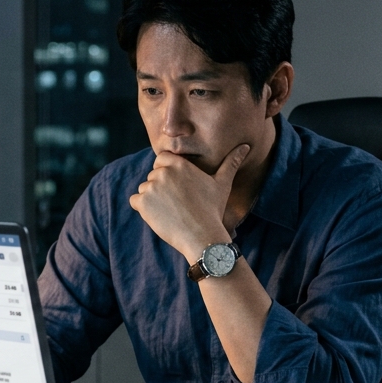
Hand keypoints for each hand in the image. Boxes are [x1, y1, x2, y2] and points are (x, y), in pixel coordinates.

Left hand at [129, 143, 249, 259]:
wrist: (202, 236)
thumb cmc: (213, 209)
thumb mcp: (223, 183)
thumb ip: (231, 162)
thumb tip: (246, 146)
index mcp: (179, 164)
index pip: (162, 160)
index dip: (168, 172)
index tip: (178, 187)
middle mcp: (162, 172)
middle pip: (153, 175)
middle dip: (162, 187)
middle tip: (178, 203)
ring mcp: (151, 187)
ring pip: (145, 189)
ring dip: (153, 199)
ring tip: (172, 211)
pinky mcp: (142, 202)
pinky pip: (135, 201)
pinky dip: (143, 209)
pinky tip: (160, 216)